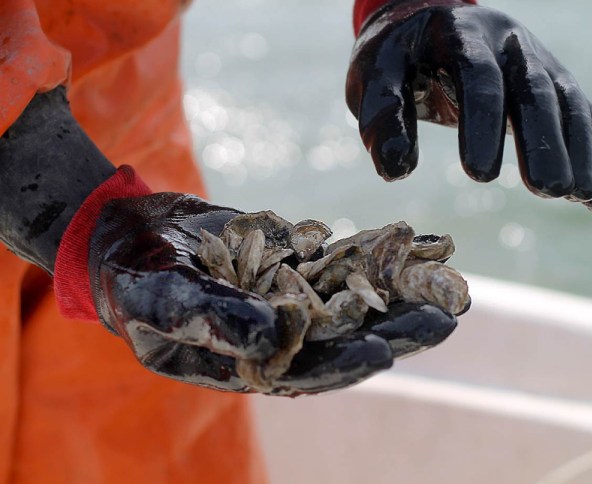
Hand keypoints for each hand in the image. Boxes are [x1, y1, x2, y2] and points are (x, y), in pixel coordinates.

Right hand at [88, 194, 456, 394]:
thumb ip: (211, 318)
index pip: (304, 372)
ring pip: (354, 298)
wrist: (131, 231)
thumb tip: (273, 337)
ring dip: (400, 290)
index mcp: (247, 363)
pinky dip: (376, 251)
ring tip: (449, 279)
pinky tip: (417, 241)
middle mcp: (278, 337)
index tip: (384, 351)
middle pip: (346, 337)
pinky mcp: (297, 265)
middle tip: (447, 316)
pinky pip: (342, 260)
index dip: (344, 364)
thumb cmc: (131, 274)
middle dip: (395, 328)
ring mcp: (291, 299)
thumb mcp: (159, 295)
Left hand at [346, 0, 591, 210]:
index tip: (479, 176)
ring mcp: (538, 59)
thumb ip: (381, 115)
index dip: (483, 124)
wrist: (429, 20)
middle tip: (546, 191)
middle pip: (535, 88)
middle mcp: (508, 41)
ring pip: (568, 102)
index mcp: (460, 33)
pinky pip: (584, 116)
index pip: (479, 76)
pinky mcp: (554, 82)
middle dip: (543, 141)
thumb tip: (395, 171)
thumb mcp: (373, 76)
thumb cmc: (397, 57)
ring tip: (579, 198)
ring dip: (578, 151)